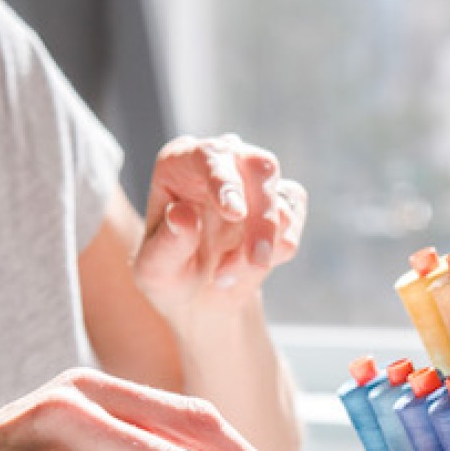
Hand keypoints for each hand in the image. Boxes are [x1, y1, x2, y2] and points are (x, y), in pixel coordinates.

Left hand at [133, 134, 306, 319]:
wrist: (196, 294)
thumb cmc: (169, 273)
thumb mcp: (156, 269)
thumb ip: (166, 244)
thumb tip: (182, 215)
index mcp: (181, 162)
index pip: (209, 155)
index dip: (224, 181)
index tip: (234, 214)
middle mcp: (222, 162)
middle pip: (259, 168)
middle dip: (262, 218)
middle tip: (257, 261)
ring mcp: (254, 181)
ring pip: (280, 201)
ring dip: (259, 250)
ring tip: (223, 277)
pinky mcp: (281, 202)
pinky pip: (293, 220)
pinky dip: (277, 251)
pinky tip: (248, 268)